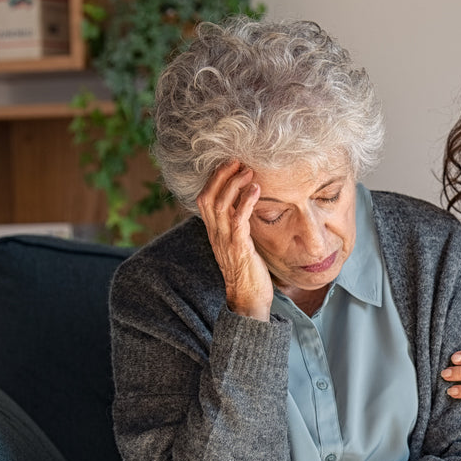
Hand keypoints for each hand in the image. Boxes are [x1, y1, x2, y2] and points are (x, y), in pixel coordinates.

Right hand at [196, 160, 272, 319]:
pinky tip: (256, 190)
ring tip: (248, 171)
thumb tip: (246, 208)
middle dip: (221, 176)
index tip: (228, 165)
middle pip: (208, 197)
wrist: (249, 299)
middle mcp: (216, 234)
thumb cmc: (248, 271)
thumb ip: (237, 226)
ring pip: (220, 205)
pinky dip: (246, 202)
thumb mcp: (239, 244)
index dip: (214, 179)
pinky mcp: (239, 248)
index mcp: (214, 232)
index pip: (205, 199)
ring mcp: (225, 241)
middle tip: (237, 161)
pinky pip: (238, 220)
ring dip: (234, 184)